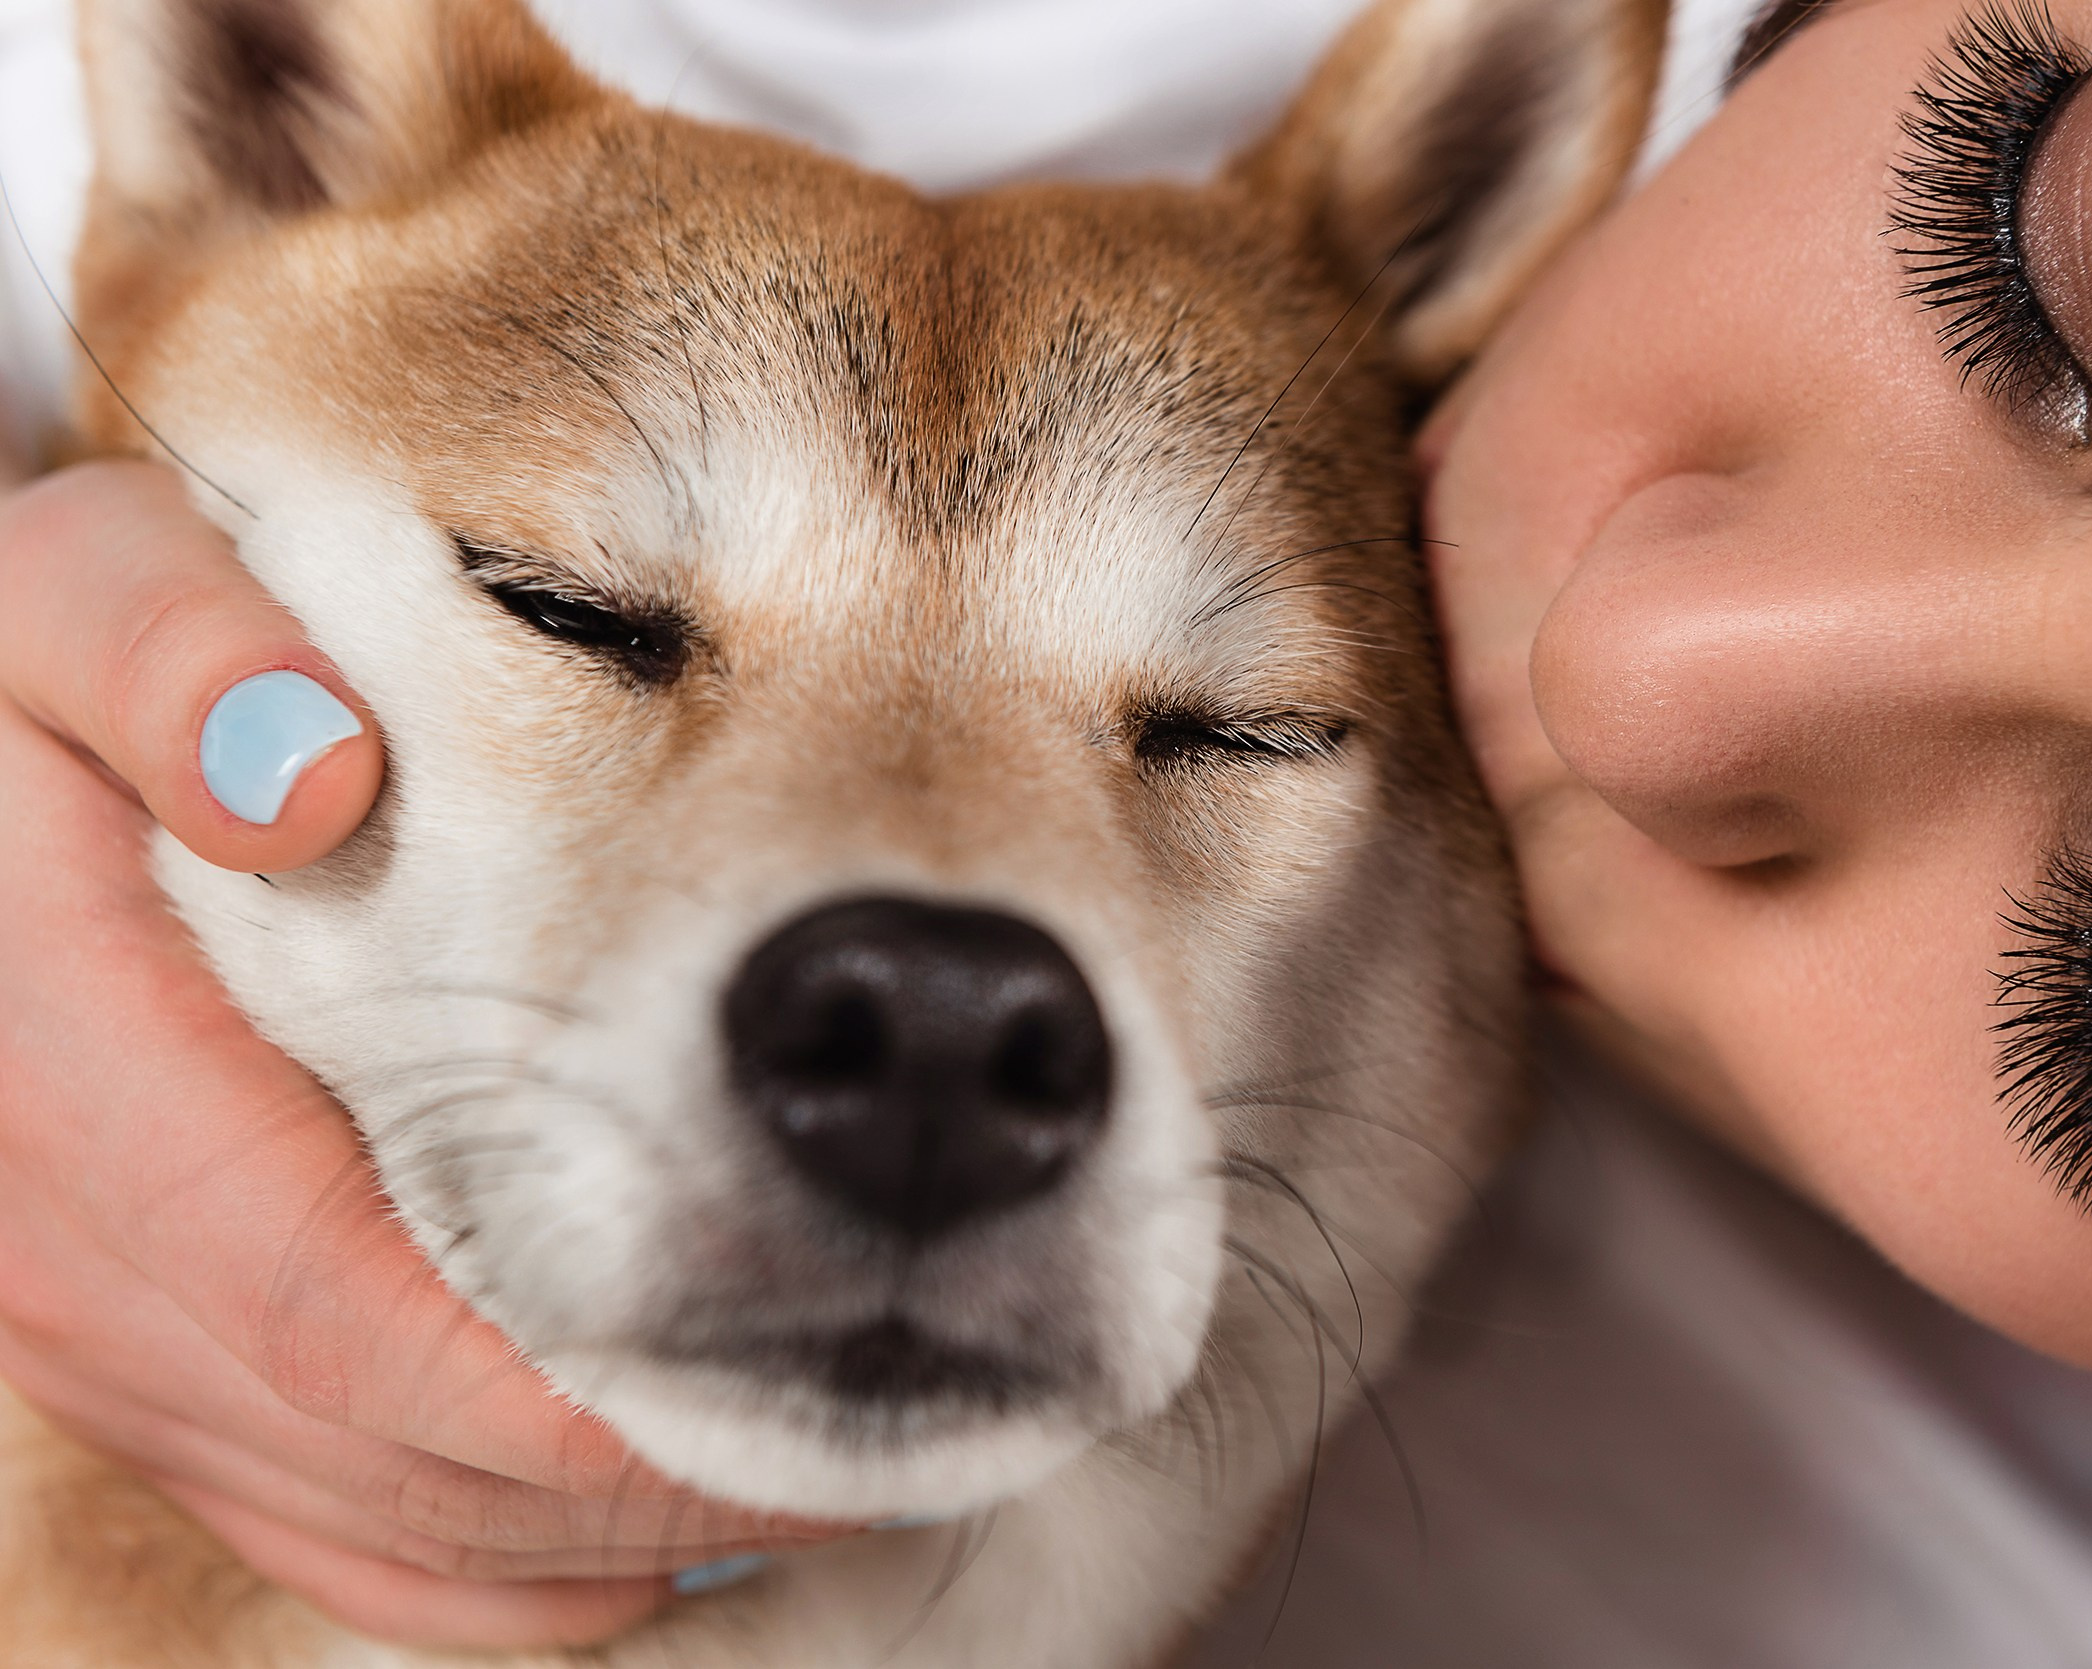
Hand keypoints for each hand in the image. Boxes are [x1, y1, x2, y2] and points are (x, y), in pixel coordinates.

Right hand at [0, 462, 838, 1648]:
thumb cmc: (28, 697)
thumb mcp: (69, 593)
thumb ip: (161, 646)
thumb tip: (299, 774)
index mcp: (76, 1083)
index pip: (348, 1314)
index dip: (576, 1373)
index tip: (797, 1351)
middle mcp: (82, 1268)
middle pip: (400, 1462)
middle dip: (644, 1467)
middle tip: (889, 1411)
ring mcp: (110, 1355)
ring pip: (392, 1532)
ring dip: (613, 1526)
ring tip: (833, 1451)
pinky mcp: (155, 1389)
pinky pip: (354, 1547)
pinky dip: (527, 1556)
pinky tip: (672, 1490)